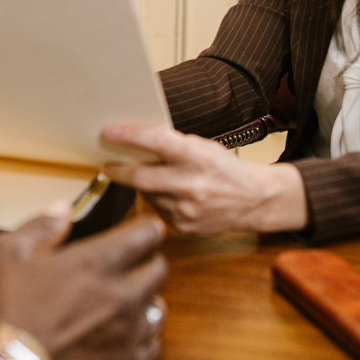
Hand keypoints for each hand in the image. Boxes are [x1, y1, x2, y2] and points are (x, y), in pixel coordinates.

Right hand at [0, 202, 166, 359]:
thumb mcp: (0, 255)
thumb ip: (38, 228)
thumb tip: (62, 210)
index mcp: (96, 262)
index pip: (146, 234)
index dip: (146, 229)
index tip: (143, 230)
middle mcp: (122, 296)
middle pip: (159, 270)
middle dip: (149, 261)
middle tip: (133, 264)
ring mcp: (126, 336)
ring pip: (158, 310)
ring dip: (146, 301)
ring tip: (129, 302)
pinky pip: (151, 350)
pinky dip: (144, 340)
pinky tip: (128, 339)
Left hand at [101, 125, 308, 235]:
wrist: (253, 200)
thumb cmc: (225, 168)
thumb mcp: (203, 148)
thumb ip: (173, 146)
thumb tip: (136, 142)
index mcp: (197, 157)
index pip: (157, 142)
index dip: (130, 136)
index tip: (109, 132)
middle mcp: (191, 184)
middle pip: (142, 178)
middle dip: (119, 171)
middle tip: (106, 165)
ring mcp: (186, 210)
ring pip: (147, 195)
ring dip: (142, 186)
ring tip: (150, 178)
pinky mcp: (183, 227)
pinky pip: (158, 210)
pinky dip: (156, 201)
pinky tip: (169, 195)